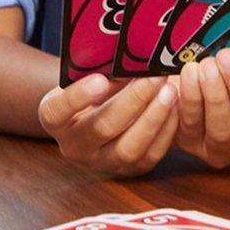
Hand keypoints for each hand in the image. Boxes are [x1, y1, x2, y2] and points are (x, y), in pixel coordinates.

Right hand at [38, 72, 178, 176]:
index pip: (57, 111)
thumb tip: (131, 58)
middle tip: (154, 78)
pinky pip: (150, 156)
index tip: (99, 79)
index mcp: (53, 119)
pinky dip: (165, 132)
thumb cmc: (89, 88)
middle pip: (102, 128)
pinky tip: (176, 108)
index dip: (78, 96)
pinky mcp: (128, 171)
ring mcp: (101, 163)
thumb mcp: (83, 76)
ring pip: (128, 148)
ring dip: (153, 118)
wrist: (93, 119)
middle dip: (132, 101)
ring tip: (169, 92)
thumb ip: (100, 70)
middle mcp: (73, 147)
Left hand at [173, 46, 229, 170]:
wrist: (196, 92)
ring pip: (222, 129)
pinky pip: (191, 125)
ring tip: (207, 65)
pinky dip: (190, 98)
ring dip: (214, 94)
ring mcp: (222, 153)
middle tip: (227, 57)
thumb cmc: (229, 82)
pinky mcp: (191, 146)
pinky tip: (189, 73)